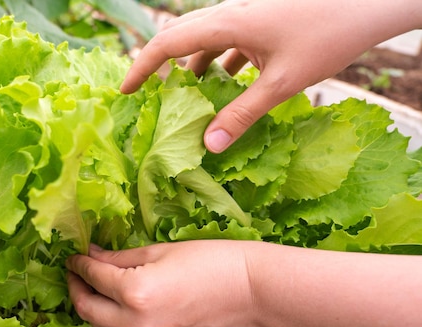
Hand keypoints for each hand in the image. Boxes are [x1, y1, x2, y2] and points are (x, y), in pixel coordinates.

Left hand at [66, 241, 253, 326]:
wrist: (250, 290)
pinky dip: (111, 319)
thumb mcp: (158, 252)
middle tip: (74, 271)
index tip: (74, 255)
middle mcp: (136, 324)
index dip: (79, 264)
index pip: (94, 277)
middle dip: (76, 288)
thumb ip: (120, 258)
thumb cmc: (210, 260)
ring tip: (90, 285)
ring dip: (91, 306)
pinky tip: (113, 302)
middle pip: (88, 309)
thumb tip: (93, 255)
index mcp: (135, 293)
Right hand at [121, 0, 420, 152]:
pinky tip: (225, 89)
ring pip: (203, 41)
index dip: (141, 68)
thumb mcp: (280, 84)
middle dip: (159, 67)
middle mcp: (228, 14)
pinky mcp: (259, 22)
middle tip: (145, 97)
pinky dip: (218, 65)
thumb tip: (208, 147)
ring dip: (191, 69)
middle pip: (179, 39)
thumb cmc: (326, 37)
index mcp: (224, 23)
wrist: (368, 3)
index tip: (124, 92)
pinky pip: (226, 43)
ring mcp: (244, 16)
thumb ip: (242, 115)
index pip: (167, 44)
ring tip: (185, 101)